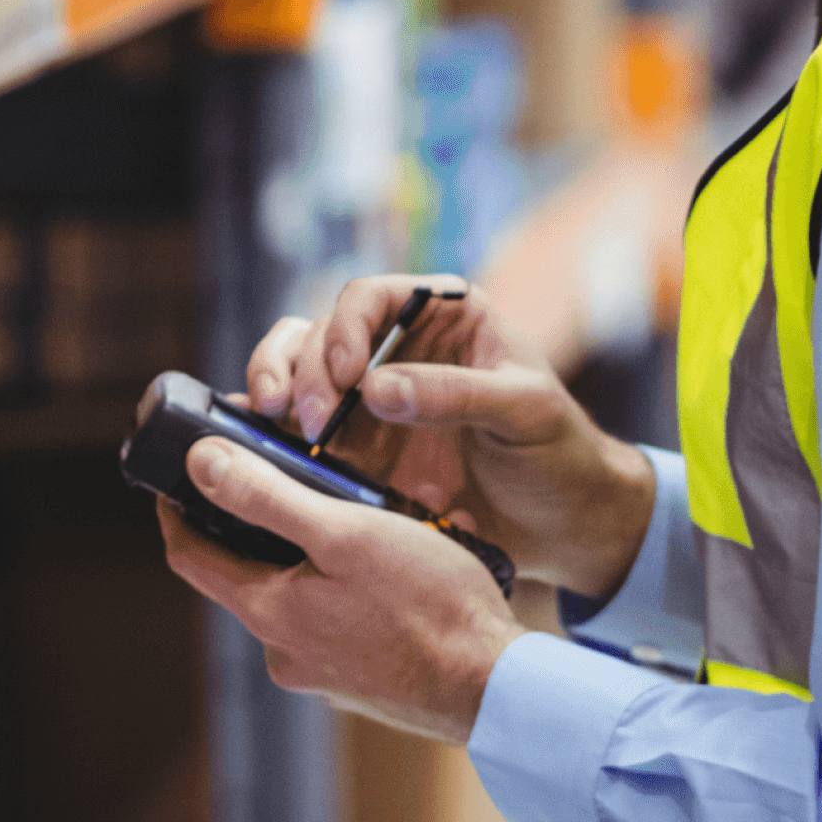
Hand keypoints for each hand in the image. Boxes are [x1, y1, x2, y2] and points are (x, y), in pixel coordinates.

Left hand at [156, 444, 522, 743]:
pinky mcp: (363, 682)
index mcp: (269, 614)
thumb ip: (269, 498)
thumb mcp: (347, 533)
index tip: (175, 474)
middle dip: (260, 525)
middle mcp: (286, 653)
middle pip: (247, 574)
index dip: (176, 510)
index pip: (189, 557)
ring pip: (300, 596)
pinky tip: (398, 566)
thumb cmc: (430, 607)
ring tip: (362, 516)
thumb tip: (201, 464)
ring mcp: (325, 673)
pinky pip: (340, 622)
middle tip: (284, 476)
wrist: (496, 689)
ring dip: (318, 556)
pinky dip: (353, 589)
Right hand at [245, 277, 657, 603]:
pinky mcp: (357, 450)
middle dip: (302, 366)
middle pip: (322, 333)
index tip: (347, 375)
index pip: (372, 297)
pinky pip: (301, 430)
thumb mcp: (524, 411)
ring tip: (271, 423)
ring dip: (274, 386)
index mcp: (445, 316)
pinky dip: (274, 433)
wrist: (563, 523)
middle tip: (307, 417)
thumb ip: (454, 394)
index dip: (347, 327)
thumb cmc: (558, 451)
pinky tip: (259, 447)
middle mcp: (398, 348)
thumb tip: (373, 389)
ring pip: (297, 371)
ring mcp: (370, 400)